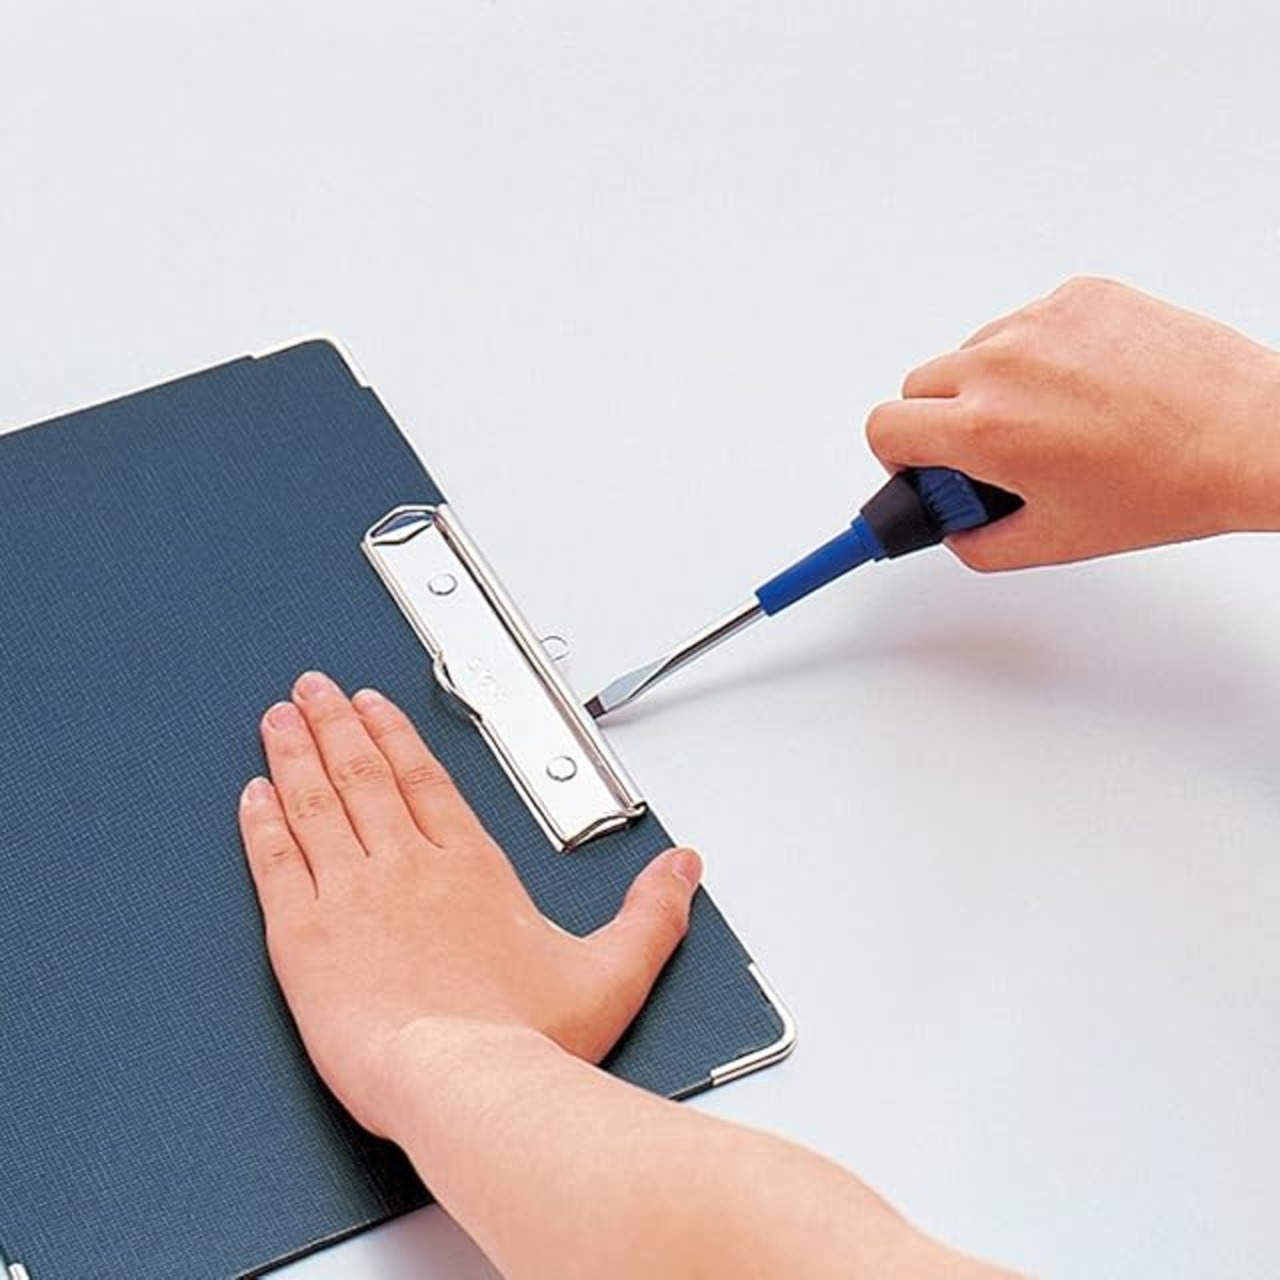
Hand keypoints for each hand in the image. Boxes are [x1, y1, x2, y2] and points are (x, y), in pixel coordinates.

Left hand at [238, 671, 700, 1139]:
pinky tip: (251, 796)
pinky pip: (277, 862)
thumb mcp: (613, 972)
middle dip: (335, 725)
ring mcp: (353, 896)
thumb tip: (683, 870)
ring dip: (295, 754)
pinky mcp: (305, 938)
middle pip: (364, 775)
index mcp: (470, 868)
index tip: (371, 706)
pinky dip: (262, 823)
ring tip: (279, 718)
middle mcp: (407, 868)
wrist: (466, 1088)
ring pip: (316, 803)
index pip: (423, 779)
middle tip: (314, 688)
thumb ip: (653, 914)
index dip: (393, 735)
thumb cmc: (529, 1041)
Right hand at [867, 277, 1279, 569]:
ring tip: (1054, 422)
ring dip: (988, 388)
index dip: (896, 458)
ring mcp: (1041, 322)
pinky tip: (1084, 388)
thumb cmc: (1167, 484)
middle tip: (990, 457)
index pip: (884, 429)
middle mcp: (1002, 364)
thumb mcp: (1054, 541)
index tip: (920, 469)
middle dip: (939, 424)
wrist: (1248, 434)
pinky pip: (1024, 325)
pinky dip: (1037, 355)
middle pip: (918, 387)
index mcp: (985, 429)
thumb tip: (955, 527)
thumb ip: (977, 542)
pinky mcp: (1080, 295)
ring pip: (971, 354)